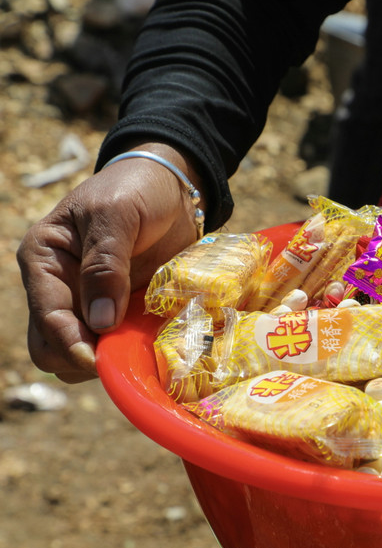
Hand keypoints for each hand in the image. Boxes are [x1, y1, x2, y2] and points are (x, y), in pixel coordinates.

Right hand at [17, 143, 203, 382]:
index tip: (100, 359)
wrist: (171, 186)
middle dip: (84, 360)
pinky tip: (156, 346)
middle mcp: (61, 289)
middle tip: (123, 357)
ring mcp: (91, 304)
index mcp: (45, 261)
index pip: (46, 317)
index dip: (71, 344)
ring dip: (111, 360)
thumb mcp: (117, 215)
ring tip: (144, 349)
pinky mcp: (122, 312)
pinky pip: (120, 345)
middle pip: (54, 348)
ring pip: (84, 354)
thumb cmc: (135, 189)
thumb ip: (105, 264)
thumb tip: (100, 322)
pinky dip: (134, 353)